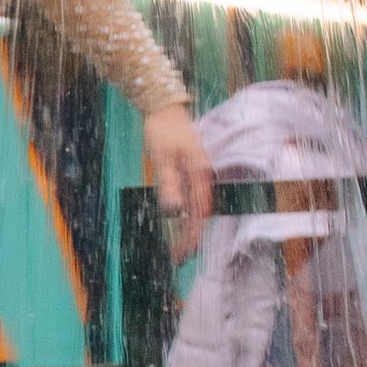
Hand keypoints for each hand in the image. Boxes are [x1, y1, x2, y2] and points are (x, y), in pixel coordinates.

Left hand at [145, 106, 213, 260]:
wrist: (165, 108)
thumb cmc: (162, 131)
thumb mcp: (162, 158)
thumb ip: (169, 184)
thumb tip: (175, 212)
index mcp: (200, 174)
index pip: (198, 212)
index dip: (192, 235)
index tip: (184, 253)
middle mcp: (204, 176)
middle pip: (200, 214)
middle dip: (191, 237)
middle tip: (179, 258)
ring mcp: (199, 174)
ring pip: (197, 208)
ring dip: (189, 229)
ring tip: (179, 247)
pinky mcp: (193, 172)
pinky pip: (193, 199)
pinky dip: (187, 215)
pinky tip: (179, 224)